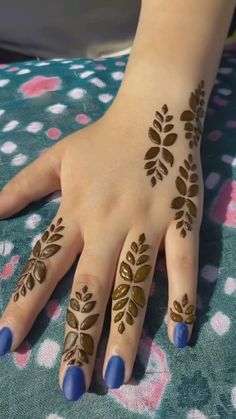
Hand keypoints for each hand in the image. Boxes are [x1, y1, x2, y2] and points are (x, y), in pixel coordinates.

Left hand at [0, 92, 203, 400]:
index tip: (6, 344)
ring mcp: (148, 223)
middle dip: (78, 336)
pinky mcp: (182, 220)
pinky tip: (180, 334)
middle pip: (90, 287)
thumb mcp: (58, 156)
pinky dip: (182, 296)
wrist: (154, 112)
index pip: (44, 265)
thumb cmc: (104, 138)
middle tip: (69, 385)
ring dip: (127, 331)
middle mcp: (108, 224)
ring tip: (118, 374)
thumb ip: (24, 186)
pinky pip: (182, 263)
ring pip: (135, 284)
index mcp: (76, 210)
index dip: (24, 304)